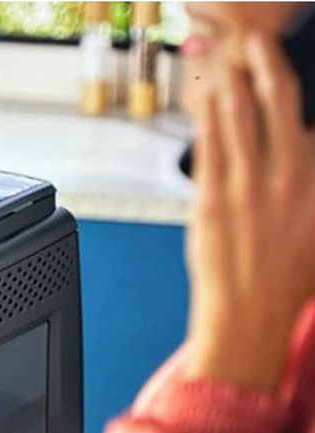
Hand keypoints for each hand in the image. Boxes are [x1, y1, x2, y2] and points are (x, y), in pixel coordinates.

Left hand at [185, 34, 314, 390]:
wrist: (250, 314)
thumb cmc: (289, 279)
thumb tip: (305, 148)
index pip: (312, 111)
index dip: (297, 79)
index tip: (288, 62)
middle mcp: (287, 172)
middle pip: (276, 97)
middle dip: (264, 60)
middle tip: (254, 41)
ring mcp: (245, 184)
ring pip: (237, 114)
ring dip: (230, 82)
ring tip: (223, 64)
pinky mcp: (210, 198)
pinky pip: (208, 145)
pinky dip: (207, 118)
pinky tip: (204, 103)